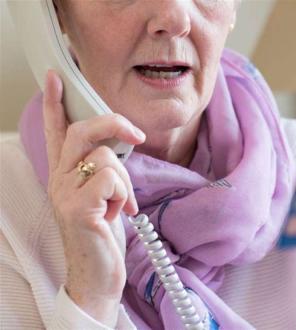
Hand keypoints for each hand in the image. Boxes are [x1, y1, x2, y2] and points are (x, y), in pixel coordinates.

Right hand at [43, 70, 144, 325]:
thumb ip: (104, 170)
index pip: (56, 131)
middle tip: (135, 134)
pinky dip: (124, 195)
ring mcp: (64, 193)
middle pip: (82, 130)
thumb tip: (122, 145)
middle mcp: (59, 178)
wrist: (97, 274)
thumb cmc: (103, 233)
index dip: (55, 102)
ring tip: (119, 204)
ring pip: (106, 157)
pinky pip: (111, 180)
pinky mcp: (77, 208)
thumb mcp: (103, 195)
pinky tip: (117, 213)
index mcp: (65, 173)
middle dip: (114, 124)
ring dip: (125, 182)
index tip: (56, 76)